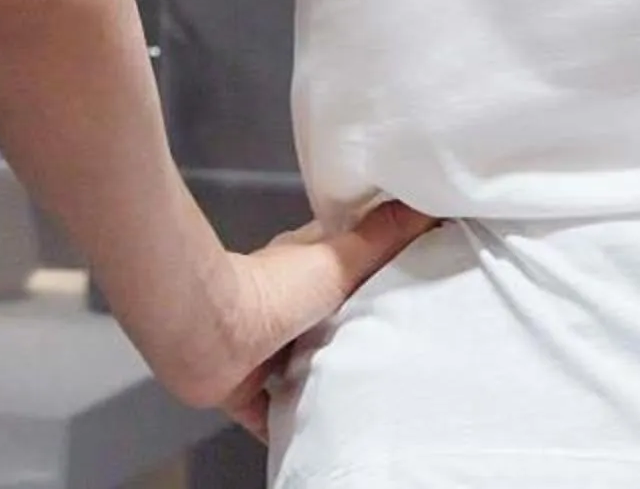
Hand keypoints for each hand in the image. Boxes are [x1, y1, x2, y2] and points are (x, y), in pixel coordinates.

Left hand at [157, 200, 437, 441]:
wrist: (212, 332)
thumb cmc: (273, 288)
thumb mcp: (340, 256)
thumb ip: (382, 235)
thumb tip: (426, 205)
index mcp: (306, 268)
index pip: (348, 263)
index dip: (378, 269)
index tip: (411, 281)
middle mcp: (284, 307)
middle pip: (330, 320)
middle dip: (357, 332)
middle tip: (398, 349)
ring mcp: (263, 350)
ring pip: (305, 367)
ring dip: (328, 379)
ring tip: (368, 395)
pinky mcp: (247, 388)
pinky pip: (276, 415)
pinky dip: (294, 425)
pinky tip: (319, 435)